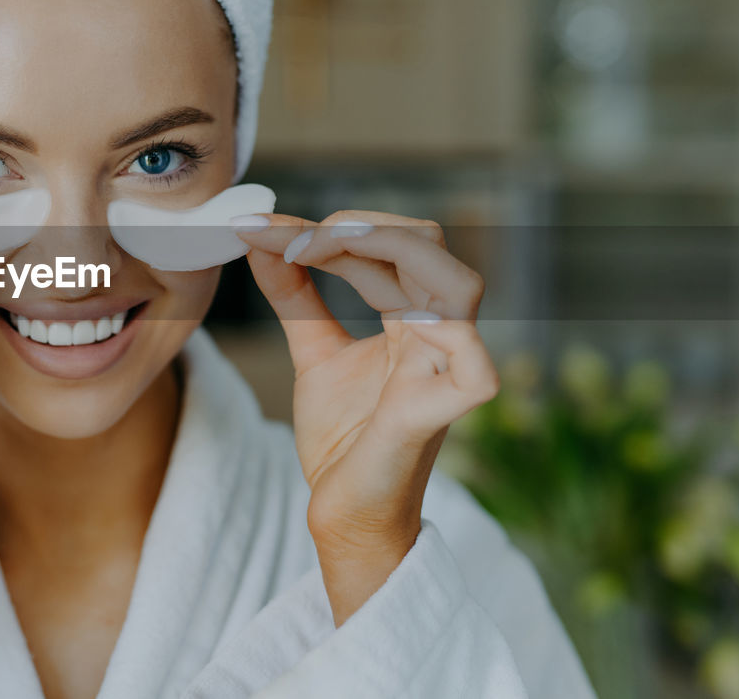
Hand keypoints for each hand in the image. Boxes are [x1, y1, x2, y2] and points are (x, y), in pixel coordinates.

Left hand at [234, 211, 499, 624]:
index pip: (394, 244)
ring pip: (458, 288)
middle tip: (288, 238)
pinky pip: (475, 372)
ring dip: (388, 253)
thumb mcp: (313, 351)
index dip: (334, 227)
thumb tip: (262, 239)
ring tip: (314, 252)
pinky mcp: (440, 416)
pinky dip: (443, 333)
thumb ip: (295, 295)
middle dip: (359, 227)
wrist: (343, 512)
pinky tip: (380, 309)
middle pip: (429, 247)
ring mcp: (445, 373)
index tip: (265, 229)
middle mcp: (438, 336)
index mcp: (413, 318)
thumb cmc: (343, 436)